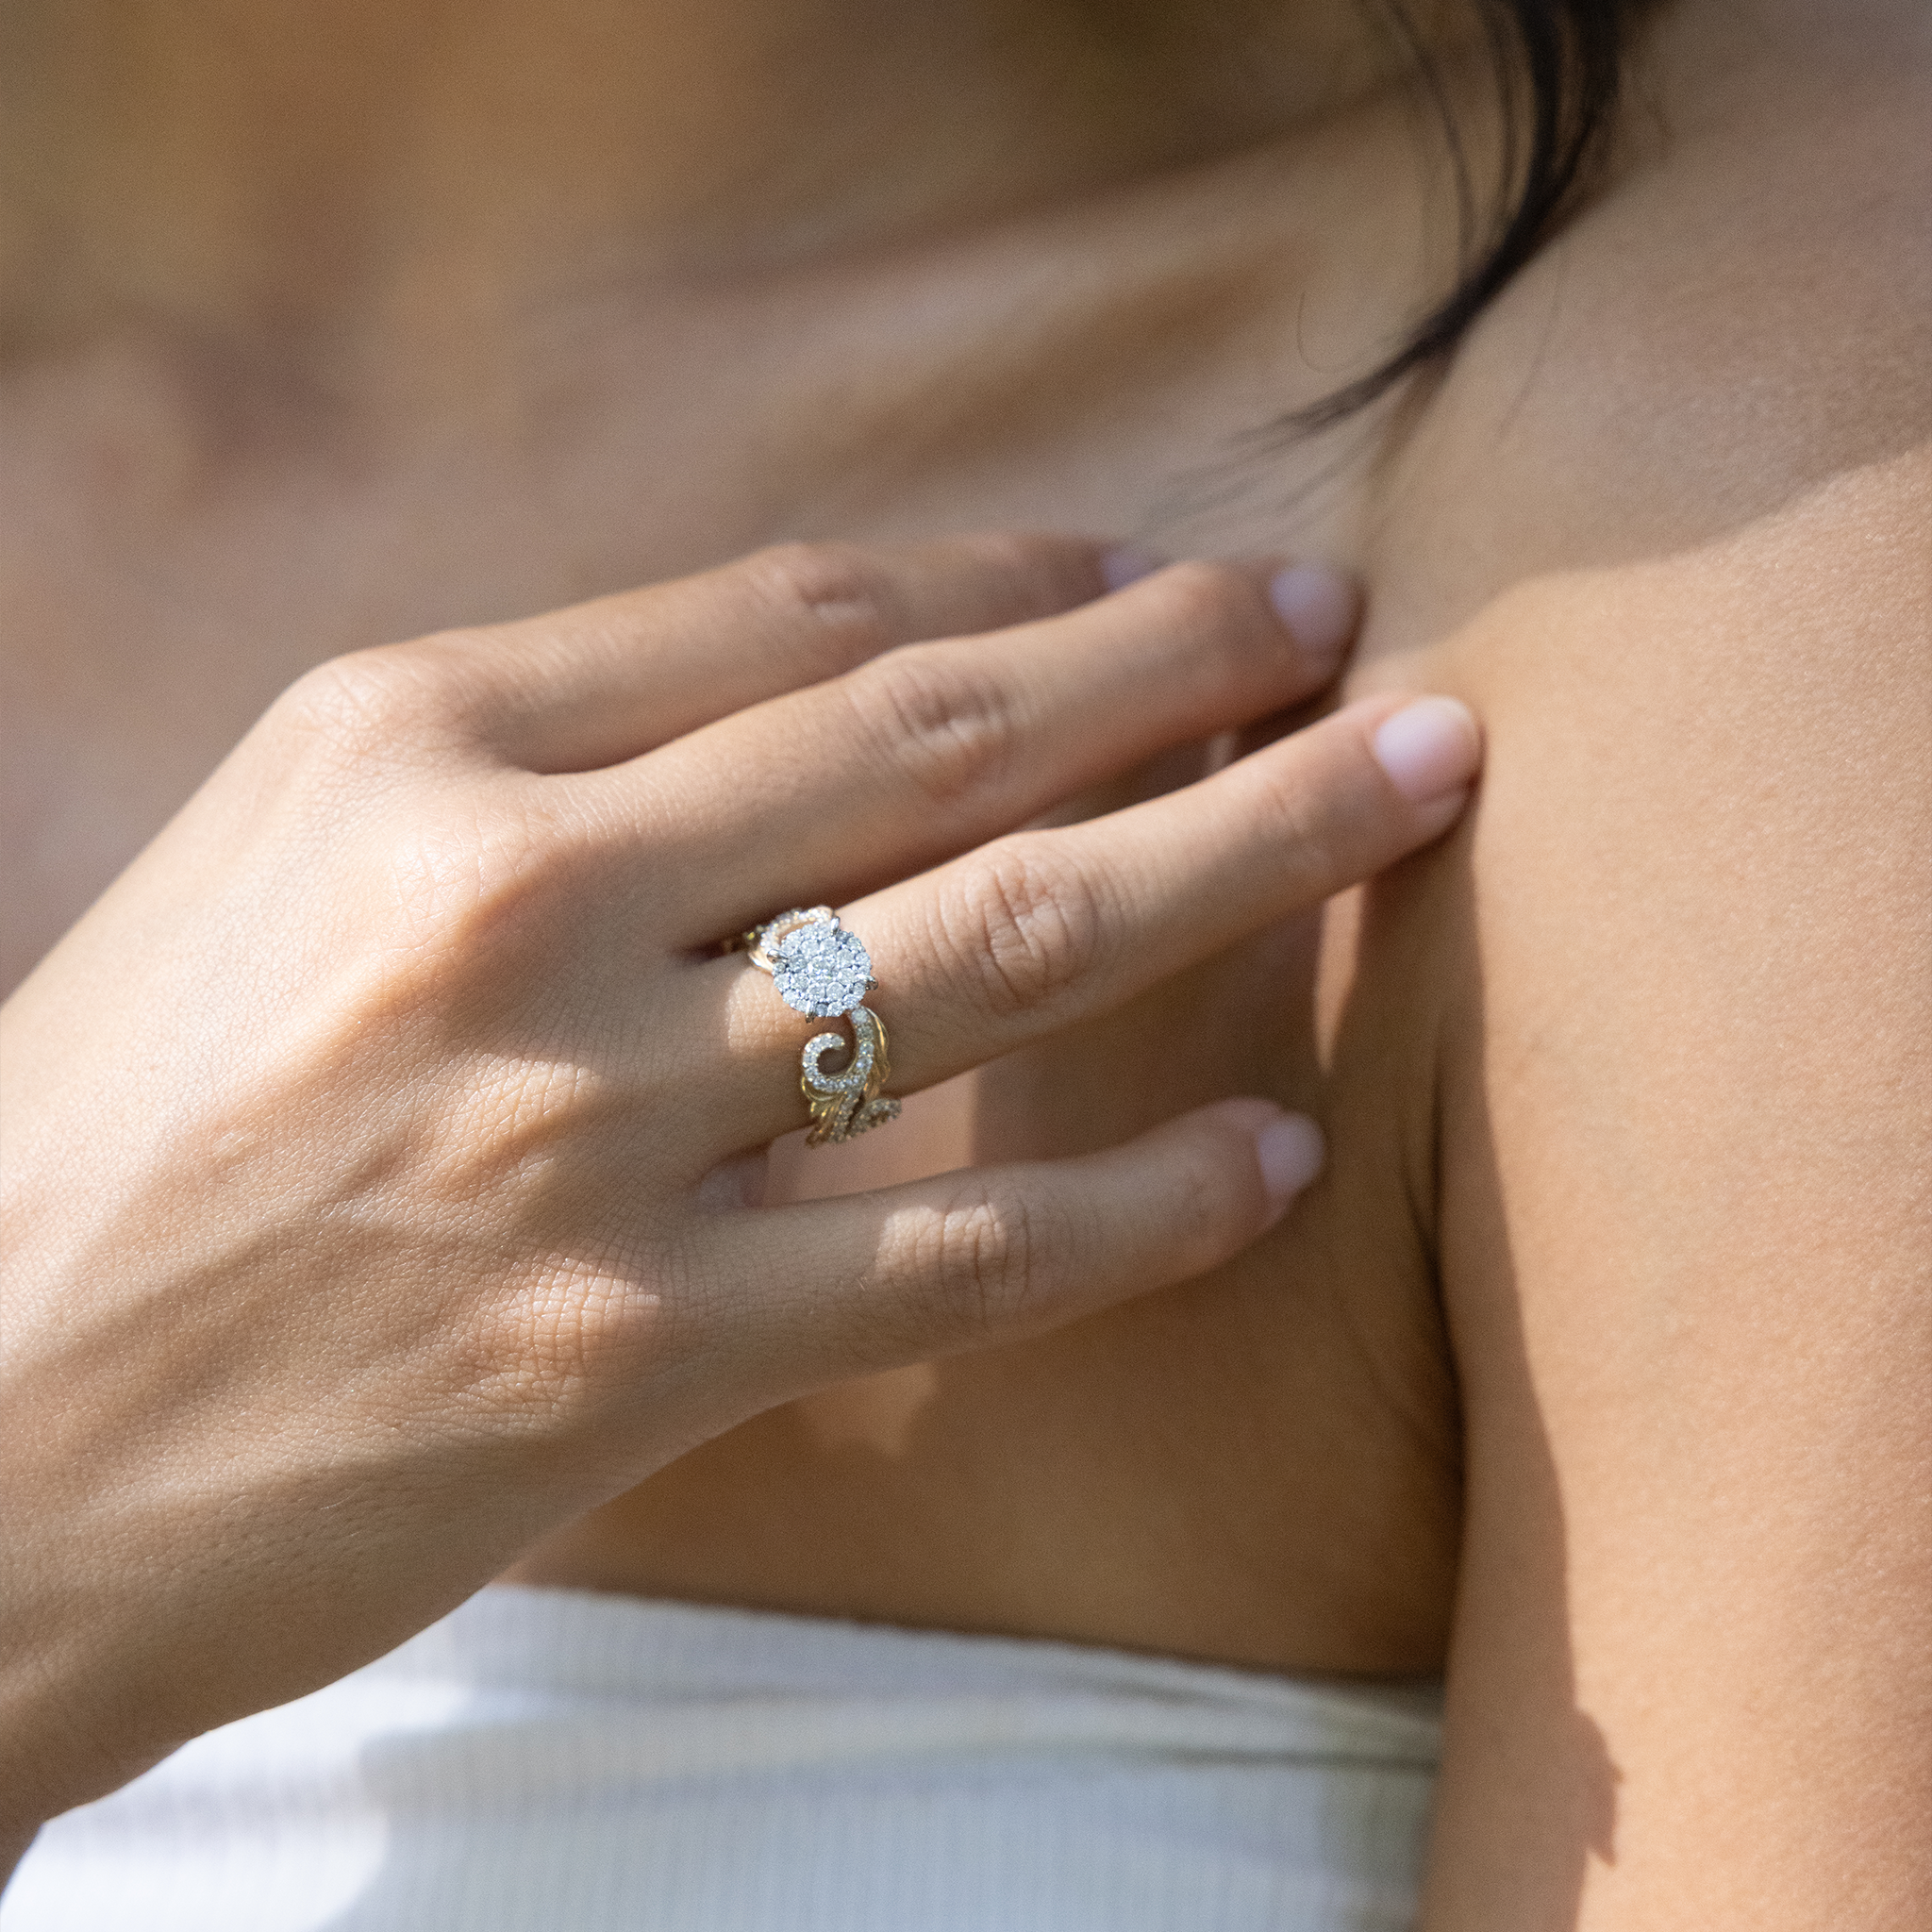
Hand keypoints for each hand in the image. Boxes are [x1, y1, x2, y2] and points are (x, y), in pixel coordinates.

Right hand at [0, 534, 1478, 1840]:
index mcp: (407, 748)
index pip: (786, 616)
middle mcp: (512, 906)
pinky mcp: (631, 1353)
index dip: (1005, 580)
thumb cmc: (114, 1133)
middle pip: (935, 738)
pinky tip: (1278, 1160)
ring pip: (1004, 949)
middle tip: (1336, 614)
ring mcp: (587, 1132)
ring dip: (1244, 849)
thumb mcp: (283, 865)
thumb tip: (803, 720)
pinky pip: (965, 1251)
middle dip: (1179, 662)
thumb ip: (533, 777)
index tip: (1141, 572)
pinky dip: (1146, 1203)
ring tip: (1408, 782)